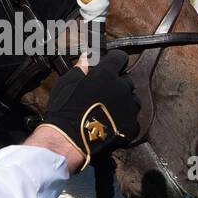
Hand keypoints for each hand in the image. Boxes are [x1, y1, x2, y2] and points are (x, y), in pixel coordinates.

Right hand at [32, 51, 139, 171]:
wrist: (68, 140)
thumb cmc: (64, 110)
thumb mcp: (67, 83)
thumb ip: (81, 68)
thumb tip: (86, 56)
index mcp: (106, 75)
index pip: (119, 58)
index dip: (114, 60)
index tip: (110, 65)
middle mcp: (122, 89)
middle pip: (127, 80)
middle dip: (118, 84)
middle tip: (104, 92)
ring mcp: (128, 108)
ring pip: (133, 100)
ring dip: (124, 102)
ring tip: (109, 110)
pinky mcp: (130, 127)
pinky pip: (133, 120)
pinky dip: (125, 120)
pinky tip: (112, 123)